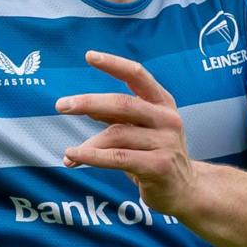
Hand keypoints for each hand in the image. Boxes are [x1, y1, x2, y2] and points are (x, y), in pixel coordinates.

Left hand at [58, 50, 196, 215]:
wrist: (186, 191)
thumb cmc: (156, 155)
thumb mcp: (141, 129)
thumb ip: (118, 116)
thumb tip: (87, 106)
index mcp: (163, 102)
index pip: (138, 75)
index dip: (114, 63)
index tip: (89, 56)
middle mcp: (167, 118)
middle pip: (123, 104)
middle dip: (88, 102)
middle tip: (61, 105)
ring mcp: (166, 143)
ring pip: (116, 135)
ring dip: (88, 144)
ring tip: (69, 154)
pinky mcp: (159, 167)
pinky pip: (118, 158)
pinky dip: (92, 157)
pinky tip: (73, 157)